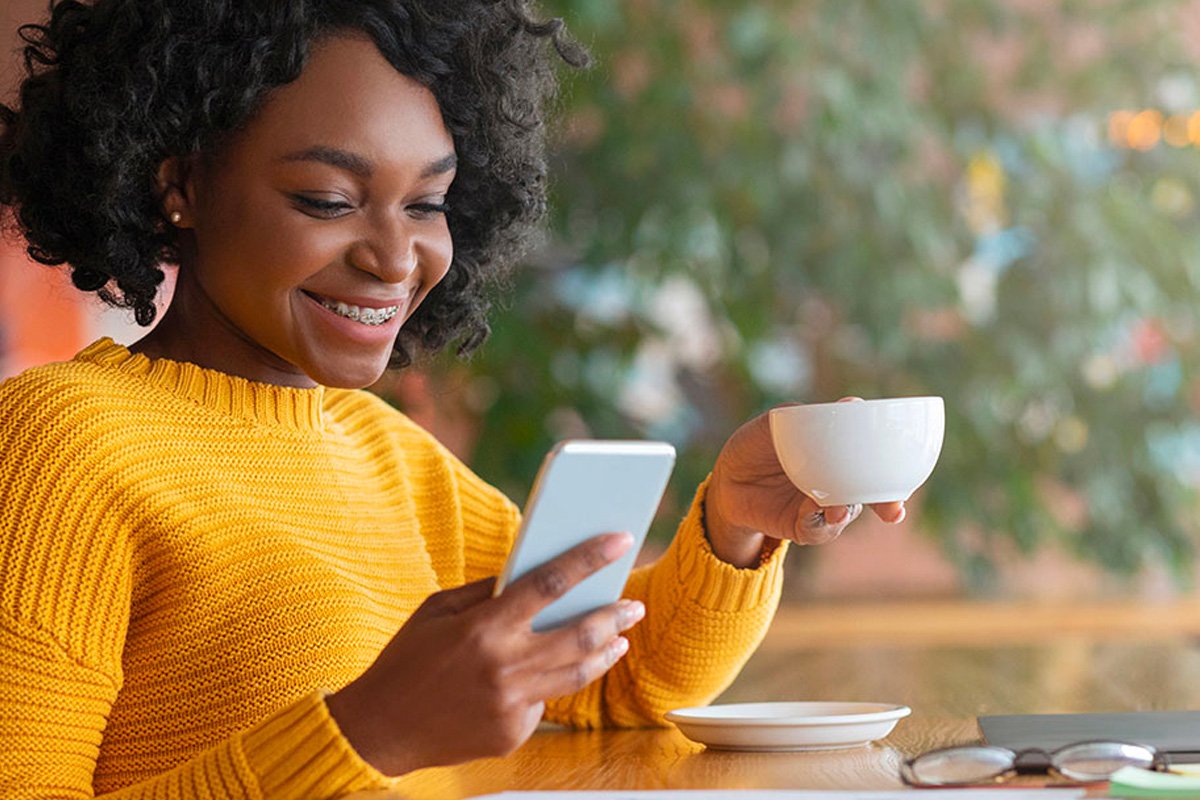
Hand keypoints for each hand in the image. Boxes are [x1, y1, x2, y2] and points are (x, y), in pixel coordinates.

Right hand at [326, 532, 644, 774]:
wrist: (379, 729)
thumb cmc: (405, 660)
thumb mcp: (437, 610)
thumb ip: (486, 592)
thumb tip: (529, 574)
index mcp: (483, 628)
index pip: (549, 583)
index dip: (589, 559)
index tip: (618, 540)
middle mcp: (503, 667)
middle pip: (580, 635)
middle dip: (614, 615)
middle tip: (634, 604)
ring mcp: (510, 705)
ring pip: (576, 675)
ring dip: (604, 652)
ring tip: (619, 638)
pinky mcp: (511, 734)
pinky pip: (543, 703)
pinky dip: (549, 684)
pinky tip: (551, 673)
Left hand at [705, 399, 906, 566]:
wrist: (726, 479)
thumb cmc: (755, 445)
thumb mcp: (774, 424)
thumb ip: (806, 417)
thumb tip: (850, 405)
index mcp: (838, 453)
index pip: (875, 460)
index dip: (896, 469)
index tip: (906, 471)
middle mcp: (838, 481)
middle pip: (873, 493)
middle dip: (887, 502)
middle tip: (892, 509)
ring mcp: (823, 505)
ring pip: (847, 512)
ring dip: (845, 511)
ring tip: (835, 508)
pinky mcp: (804, 527)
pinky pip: (819, 530)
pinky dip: (820, 523)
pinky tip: (814, 511)